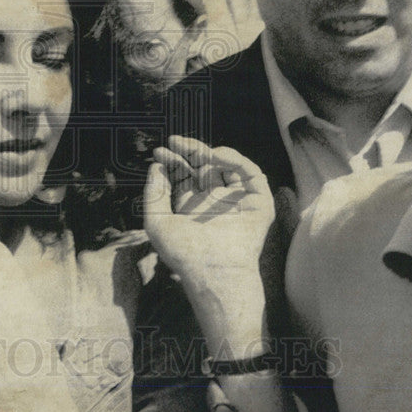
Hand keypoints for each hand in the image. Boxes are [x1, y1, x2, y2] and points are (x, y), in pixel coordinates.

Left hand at [143, 135, 274, 290]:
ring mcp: (238, 201)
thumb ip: (153, 194)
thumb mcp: (157, 223)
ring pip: (227, 166)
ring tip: (194, 149)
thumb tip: (155, 167)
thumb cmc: (184, 254)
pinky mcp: (258, 202)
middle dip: (189, 151)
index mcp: (194, 207)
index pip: (184, 176)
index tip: (159, 151)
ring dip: (210, 153)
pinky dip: (235, 160)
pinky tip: (215, 156)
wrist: (214, 271)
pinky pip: (251, 173)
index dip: (172, 161)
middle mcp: (216, 202)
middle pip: (204, 167)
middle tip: (174, 140)